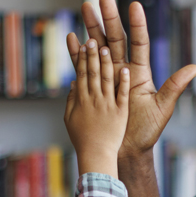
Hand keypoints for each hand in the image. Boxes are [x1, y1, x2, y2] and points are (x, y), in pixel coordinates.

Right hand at [64, 38, 129, 177]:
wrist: (97, 158)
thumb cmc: (83, 140)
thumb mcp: (70, 120)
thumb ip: (71, 101)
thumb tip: (73, 83)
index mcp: (82, 99)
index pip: (83, 73)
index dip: (83, 58)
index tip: (83, 43)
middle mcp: (95, 99)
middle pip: (93, 72)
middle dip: (93, 54)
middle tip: (92, 38)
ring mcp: (108, 105)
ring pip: (107, 79)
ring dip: (106, 63)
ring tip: (107, 47)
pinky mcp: (120, 113)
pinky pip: (122, 95)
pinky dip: (123, 83)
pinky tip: (125, 71)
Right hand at [67, 0, 195, 160]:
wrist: (127, 150)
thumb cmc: (147, 131)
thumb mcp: (162, 107)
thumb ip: (175, 86)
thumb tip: (195, 68)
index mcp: (139, 73)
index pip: (138, 43)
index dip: (137, 24)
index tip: (134, 5)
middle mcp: (123, 71)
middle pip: (115, 39)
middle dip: (108, 18)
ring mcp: (107, 78)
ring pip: (98, 47)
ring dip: (91, 28)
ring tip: (84, 8)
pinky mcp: (94, 87)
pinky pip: (84, 67)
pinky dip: (77, 53)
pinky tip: (72, 37)